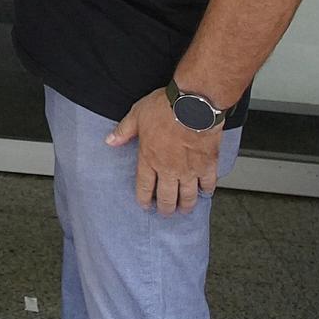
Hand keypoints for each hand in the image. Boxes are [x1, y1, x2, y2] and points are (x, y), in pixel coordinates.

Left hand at [107, 89, 221, 214]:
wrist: (194, 105)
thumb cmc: (166, 107)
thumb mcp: (137, 115)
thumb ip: (124, 131)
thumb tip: (110, 140)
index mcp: (149, 158)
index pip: (144, 187)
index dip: (144, 199)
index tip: (146, 205)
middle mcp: (169, 169)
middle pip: (167, 197)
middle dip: (166, 208)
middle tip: (166, 213)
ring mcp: (189, 169)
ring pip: (187, 196)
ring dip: (185, 205)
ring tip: (184, 209)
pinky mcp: (208, 165)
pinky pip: (208, 184)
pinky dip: (207, 190)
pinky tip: (205, 192)